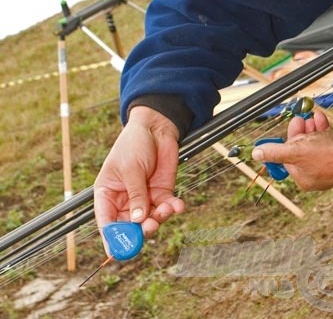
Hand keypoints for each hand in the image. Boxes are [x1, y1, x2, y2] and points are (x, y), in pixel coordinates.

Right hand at [94, 106, 183, 251]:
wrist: (156, 128)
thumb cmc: (134, 143)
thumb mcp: (131, 168)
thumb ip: (135, 194)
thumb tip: (137, 220)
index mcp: (107, 194)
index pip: (106, 222)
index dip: (111, 238)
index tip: (117, 251)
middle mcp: (125, 201)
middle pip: (130, 227)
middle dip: (140, 230)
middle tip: (150, 227)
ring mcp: (144, 199)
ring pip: (150, 220)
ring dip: (159, 219)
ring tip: (166, 208)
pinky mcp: (161, 194)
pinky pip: (166, 209)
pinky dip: (173, 209)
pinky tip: (178, 204)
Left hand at [252, 109, 332, 190]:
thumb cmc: (326, 154)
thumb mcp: (295, 151)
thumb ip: (274, 152)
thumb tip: (255, 154)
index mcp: (303, 179)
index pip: (288, 157)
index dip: (289, 140)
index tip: (292, 127)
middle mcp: (315, 175)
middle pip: (301, 150)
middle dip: (301, 133)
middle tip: (301, 120)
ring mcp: (328, 167)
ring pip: (314, 144)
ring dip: (312, 129)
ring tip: (313, 118)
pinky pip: (326, 143)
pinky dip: (323, 131)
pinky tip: (321, 119)